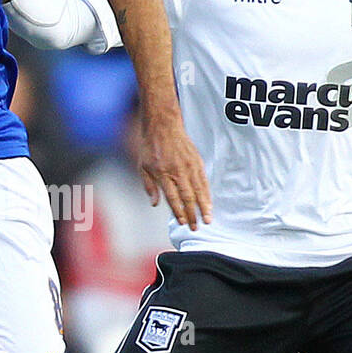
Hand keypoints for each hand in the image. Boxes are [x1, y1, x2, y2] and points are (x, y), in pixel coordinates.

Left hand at [138, 112, 212, 230]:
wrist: (163, 125)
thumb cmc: (150, 147)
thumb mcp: (142, 167)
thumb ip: (149, 186)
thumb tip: (155, 204)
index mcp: (163, 174)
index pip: (173, 197)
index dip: (179, 212)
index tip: (183, 223)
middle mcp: (178, 171)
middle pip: (188, 197)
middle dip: (193, 214)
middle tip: (196, 227)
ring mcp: (189, 166)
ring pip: (199, 190)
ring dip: (204, 206)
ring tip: (207, 219)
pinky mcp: (197, 161)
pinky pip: (204, 181)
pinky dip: (207, 193)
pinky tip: (209, 203)